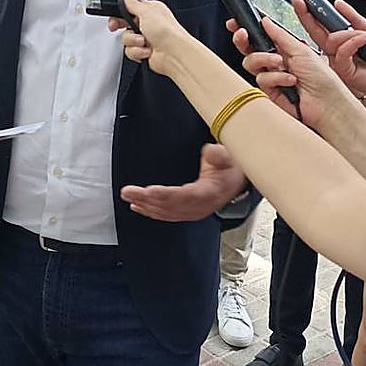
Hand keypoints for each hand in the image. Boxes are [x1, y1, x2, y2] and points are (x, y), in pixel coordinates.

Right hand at [110, 0, 193, 78]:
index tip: (115, 17)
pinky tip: (146, 50)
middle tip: (121, 28)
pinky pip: (130, 51)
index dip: (120, 13)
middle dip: (123, 28)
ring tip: (143, 42)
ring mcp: (146, 38)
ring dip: (133, 41)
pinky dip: (137, 52)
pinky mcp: (144, 51)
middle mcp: (148, 24)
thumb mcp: (146, 11)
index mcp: (150, 11)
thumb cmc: (167, 31)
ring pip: (126, 38)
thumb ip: (132, 3)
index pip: (129, 8)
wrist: (174, 54)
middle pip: (124, 24)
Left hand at [120, 143, 247, 221]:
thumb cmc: (231, 167)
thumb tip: (210, 151)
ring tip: (129, 197)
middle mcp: (200, 206)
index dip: (167, 195)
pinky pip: (167, 214)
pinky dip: (151, 212)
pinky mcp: (187, 211)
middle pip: (171, 206)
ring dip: (146, 206)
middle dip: (147, 199)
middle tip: (128, 191)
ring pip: (166, 212)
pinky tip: (138, 207)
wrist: (237, 180)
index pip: (186, 196)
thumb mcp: (230, 156)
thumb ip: (220, 154)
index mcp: (210, 192)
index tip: (150, 191)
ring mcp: (193, 211)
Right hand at [237, 15, 362, 128]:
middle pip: (248, 49)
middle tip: (243, 35)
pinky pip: (261, 79)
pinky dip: (276, 78)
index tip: (235, 23)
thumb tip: (265, 21)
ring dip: (264, 59)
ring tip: (280, 62)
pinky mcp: (269, 92)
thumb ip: (280, 35)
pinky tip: (290, 81)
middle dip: (243, 41)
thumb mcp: (301, 49)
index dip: (246, 30)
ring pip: (250, 63)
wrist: (327, 104)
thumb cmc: (322, 77)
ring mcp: (271, 77)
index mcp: (283, 49)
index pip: (260, 36)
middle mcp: (275, 62)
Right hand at [285, 0, 365, 101]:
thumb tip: (337, 3)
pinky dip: (354, 42)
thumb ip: (353, 18)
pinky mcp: (343, 71)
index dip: (308, 14)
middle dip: (306, 16)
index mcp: (339, 42)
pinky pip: (342, 52)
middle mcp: (334, 52)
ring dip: (349, 34)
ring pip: (331, 40)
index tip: (300, 0)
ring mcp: (337, 62)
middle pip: (314, 33)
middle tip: (298, 2)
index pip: (319, 27)